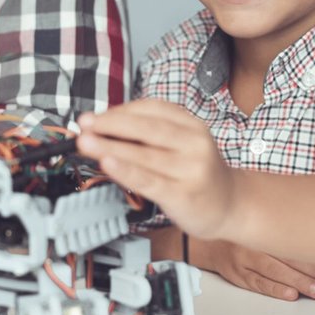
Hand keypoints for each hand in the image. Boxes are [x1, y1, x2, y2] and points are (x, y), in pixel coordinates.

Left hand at [76, 99, 235, 240]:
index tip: (94, 116)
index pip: (152, 109)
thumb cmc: (198, 173)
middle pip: (147, 128)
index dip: (120, 111)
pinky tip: (108, 164)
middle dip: (110, 124)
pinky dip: (126, 170)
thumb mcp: (182, 144)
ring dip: (110, 146)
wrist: (230, 205)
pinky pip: (149, 180)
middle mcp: (194, 143)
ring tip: (86, 143)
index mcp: (192, 125)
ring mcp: (191, 169)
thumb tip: (104, 128)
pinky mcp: (184, 194)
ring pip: (144, 154)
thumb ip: (150, 135)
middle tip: (84, 125)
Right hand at [195, 237, 314, 301]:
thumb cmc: (239, 233)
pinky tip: (290, 294)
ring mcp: (244, 259)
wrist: (205, 239)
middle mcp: (254, 242)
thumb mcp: (259, 223)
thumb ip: (283, 228)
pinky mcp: (237, 274)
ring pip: (274, 271)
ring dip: (298, 282)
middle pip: (287, 257)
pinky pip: (257, 283)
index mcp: (263, 227)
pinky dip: (274, 289)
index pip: (293, 242)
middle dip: (312, 271)